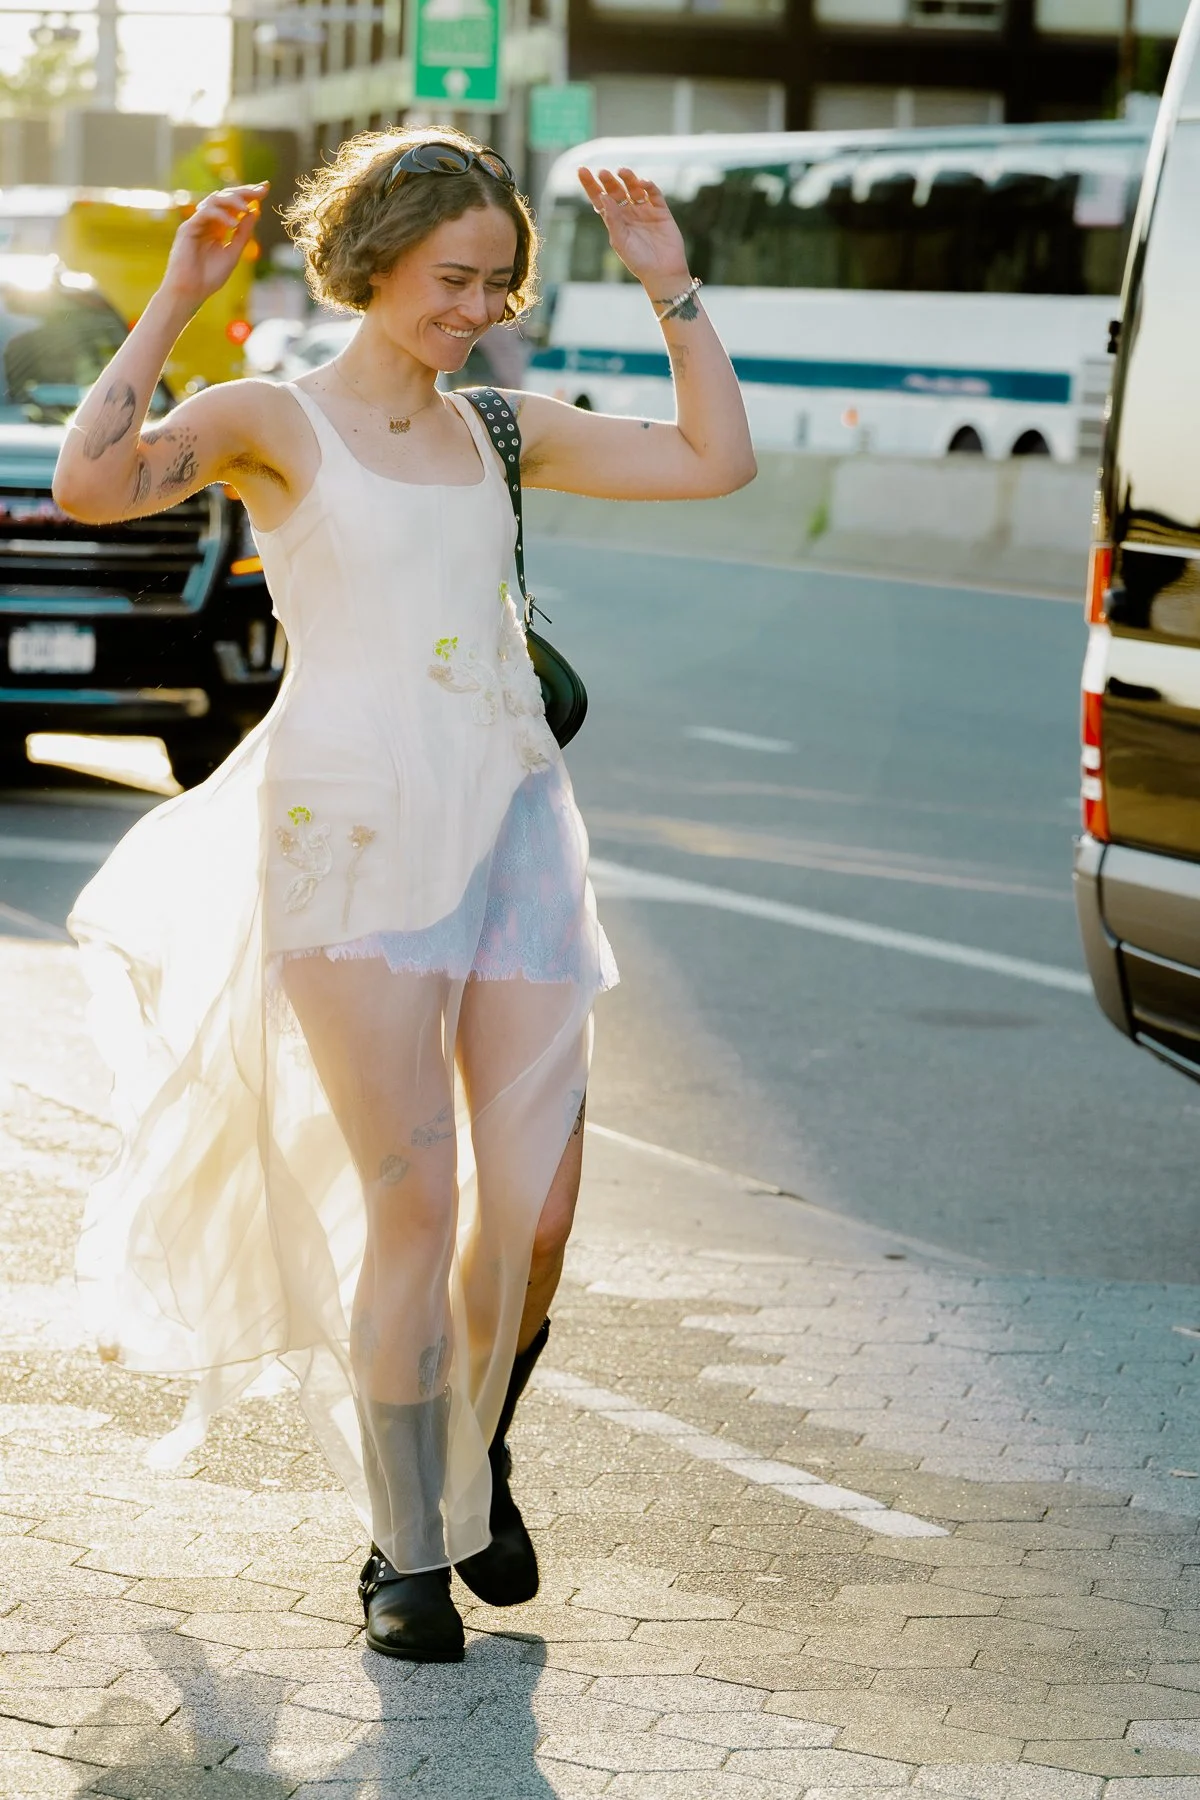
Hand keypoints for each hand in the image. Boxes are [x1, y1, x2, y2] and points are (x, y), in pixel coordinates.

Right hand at [161, 182, 267, 307]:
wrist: (191, 292)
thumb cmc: (209, 277)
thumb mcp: (233, 253)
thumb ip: (243, 233)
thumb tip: (255, 212)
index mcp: (218, 227)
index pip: (234, 205)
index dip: (249, 195)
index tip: (266, 189)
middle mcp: (208, 221)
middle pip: (225, 197)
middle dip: (244, 191)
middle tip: (261, 190)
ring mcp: (197, 223)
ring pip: (214, 200)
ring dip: (233, 200)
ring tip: (246, 207)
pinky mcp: (188, 228)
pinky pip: (205, 213)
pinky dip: (220, 215)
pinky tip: (233, 224)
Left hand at [577, 166, 689, 292]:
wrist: (662, 273)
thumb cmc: (638, 261)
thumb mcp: (620, 241)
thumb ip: (612, 219)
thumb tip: (603, 196)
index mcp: (615, 221)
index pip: (600, 198)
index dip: (590, 184)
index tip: (581, 170)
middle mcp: (628, 213)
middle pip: (616, 190)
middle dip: (609, 180)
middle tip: (603, 173)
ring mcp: (645, 210)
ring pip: (634, 188)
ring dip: (628, 178)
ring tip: (622, 171)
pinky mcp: (661, 211)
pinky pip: (654, 194)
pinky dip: (648, 186)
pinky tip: (642, 183)